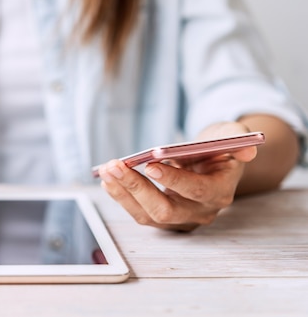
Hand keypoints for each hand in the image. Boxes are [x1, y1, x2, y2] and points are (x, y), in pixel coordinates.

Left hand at [95, 122, 257, 231]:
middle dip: (136, 188)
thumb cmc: (219, 147)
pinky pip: (139, 212)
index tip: (150, 164)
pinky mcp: (163, 218)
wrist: (213, 163)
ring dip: (122, 192)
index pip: (197, 191)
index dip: (174, 180)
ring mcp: (180, 218)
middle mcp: (201, 211)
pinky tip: (107, 179)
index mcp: (221, 191)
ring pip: (146, 215)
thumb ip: (238, 140)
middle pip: (165, 210)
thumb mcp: (231, 137)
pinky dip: (121, 196)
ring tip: (106, 170)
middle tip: (115, 166)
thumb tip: (248, 149)